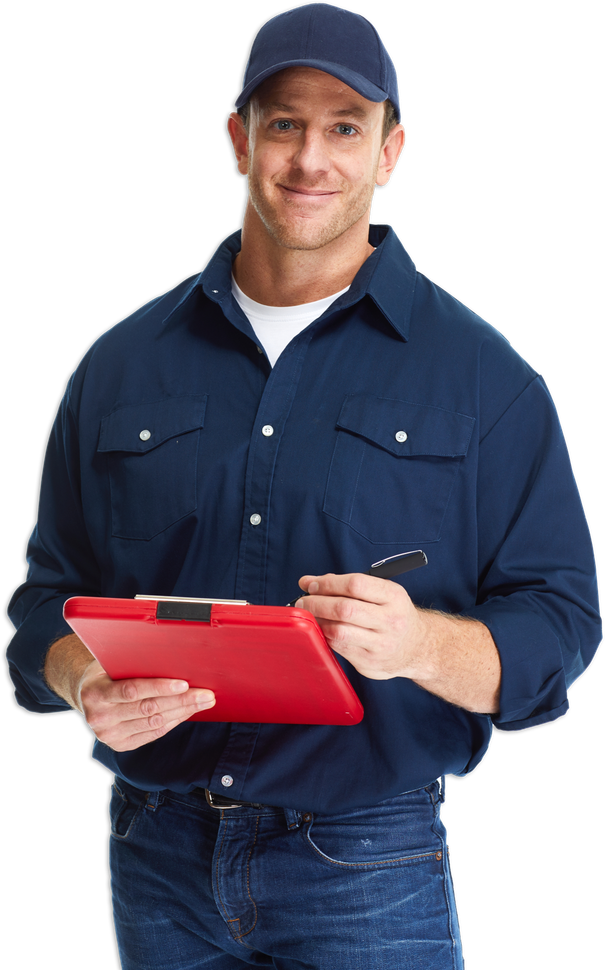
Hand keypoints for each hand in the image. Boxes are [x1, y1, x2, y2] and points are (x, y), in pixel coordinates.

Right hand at [77, 660, 215, 751]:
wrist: (86, 695)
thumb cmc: (105, 672)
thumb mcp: (111, 662)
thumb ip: (134, 664)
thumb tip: (173, 660)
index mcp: (95, 693)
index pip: (132, 691)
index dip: (160, 688)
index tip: (184, 684)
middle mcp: (100, 717)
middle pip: (148, 709)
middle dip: (181, 701)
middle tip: (205, 694)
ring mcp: (109, 735)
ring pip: (154, 723)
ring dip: (183, 712)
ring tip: (203, 702)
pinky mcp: (120, 745)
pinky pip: (153, 734)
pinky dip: (173, 722)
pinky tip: (187, 713)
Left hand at [296, 572, 500, 712]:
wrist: (419, 648)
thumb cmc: (393, 614)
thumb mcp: (383, 593)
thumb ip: (349, 585)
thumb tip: (310, 582)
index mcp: (394, 596)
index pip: (356, 584)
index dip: (328, 583)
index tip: (311, 584)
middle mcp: (391, 621)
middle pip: (345, 609)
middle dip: (317, 603)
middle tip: (302, 601)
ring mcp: (381, 644)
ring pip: (339, 631)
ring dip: (317, 621)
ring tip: (309, 616)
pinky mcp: (370, 663)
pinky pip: (339, 647)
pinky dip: (325, 636)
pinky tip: (321, 629)